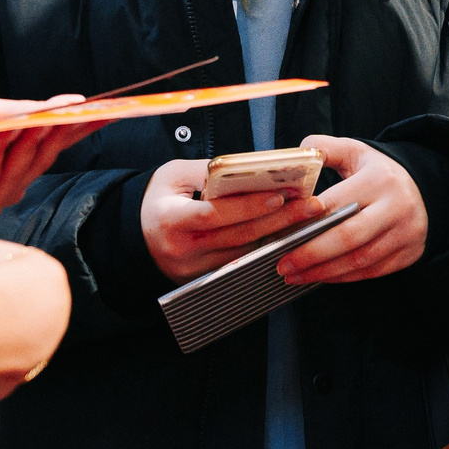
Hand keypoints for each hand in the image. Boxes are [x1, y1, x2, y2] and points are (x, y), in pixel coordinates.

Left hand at [0, 91, 93, 226]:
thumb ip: (6, 111)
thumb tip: (53, 106)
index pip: (48, 140)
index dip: (80, 128)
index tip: (113, 112)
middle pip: (44, 157)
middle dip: (64, 133)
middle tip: (86, 112)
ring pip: (23, 171)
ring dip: (26, 142)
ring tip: (32, 119)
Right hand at [141, 160, 330, 283]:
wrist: (137, 236)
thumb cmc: (158, 201)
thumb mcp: (173, 177)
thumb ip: (208, 173)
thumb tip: (250, 171)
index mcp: (171, 220)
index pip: (215, 214)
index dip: (248, 206)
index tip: (279, 195)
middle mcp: (183, 249)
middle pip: (240, 235)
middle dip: (280, 219)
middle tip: (311, 205)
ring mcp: (195, 269)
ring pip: (246, 250)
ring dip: (279, 233)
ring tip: (306, 215)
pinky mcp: (207, 278)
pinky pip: (242, 259)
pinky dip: (265, 244)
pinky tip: (287, 231)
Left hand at [277, 135, 427, 285]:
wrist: (424, 189)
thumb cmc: (378, 172)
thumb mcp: (354, 151)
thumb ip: (324, 149)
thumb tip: (297, 157)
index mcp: (378, 179)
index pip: (336, 203)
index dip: (306, 221)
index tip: (280, 233)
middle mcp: (396, 207)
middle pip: (347, 237)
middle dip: (311, 254)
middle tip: (282, 265)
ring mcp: (406, 233)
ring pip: (359, 261)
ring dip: (323, 272)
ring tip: (295, 275)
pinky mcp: (409, 254)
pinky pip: (371, 272)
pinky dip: (343, 277)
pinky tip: (321, 276)